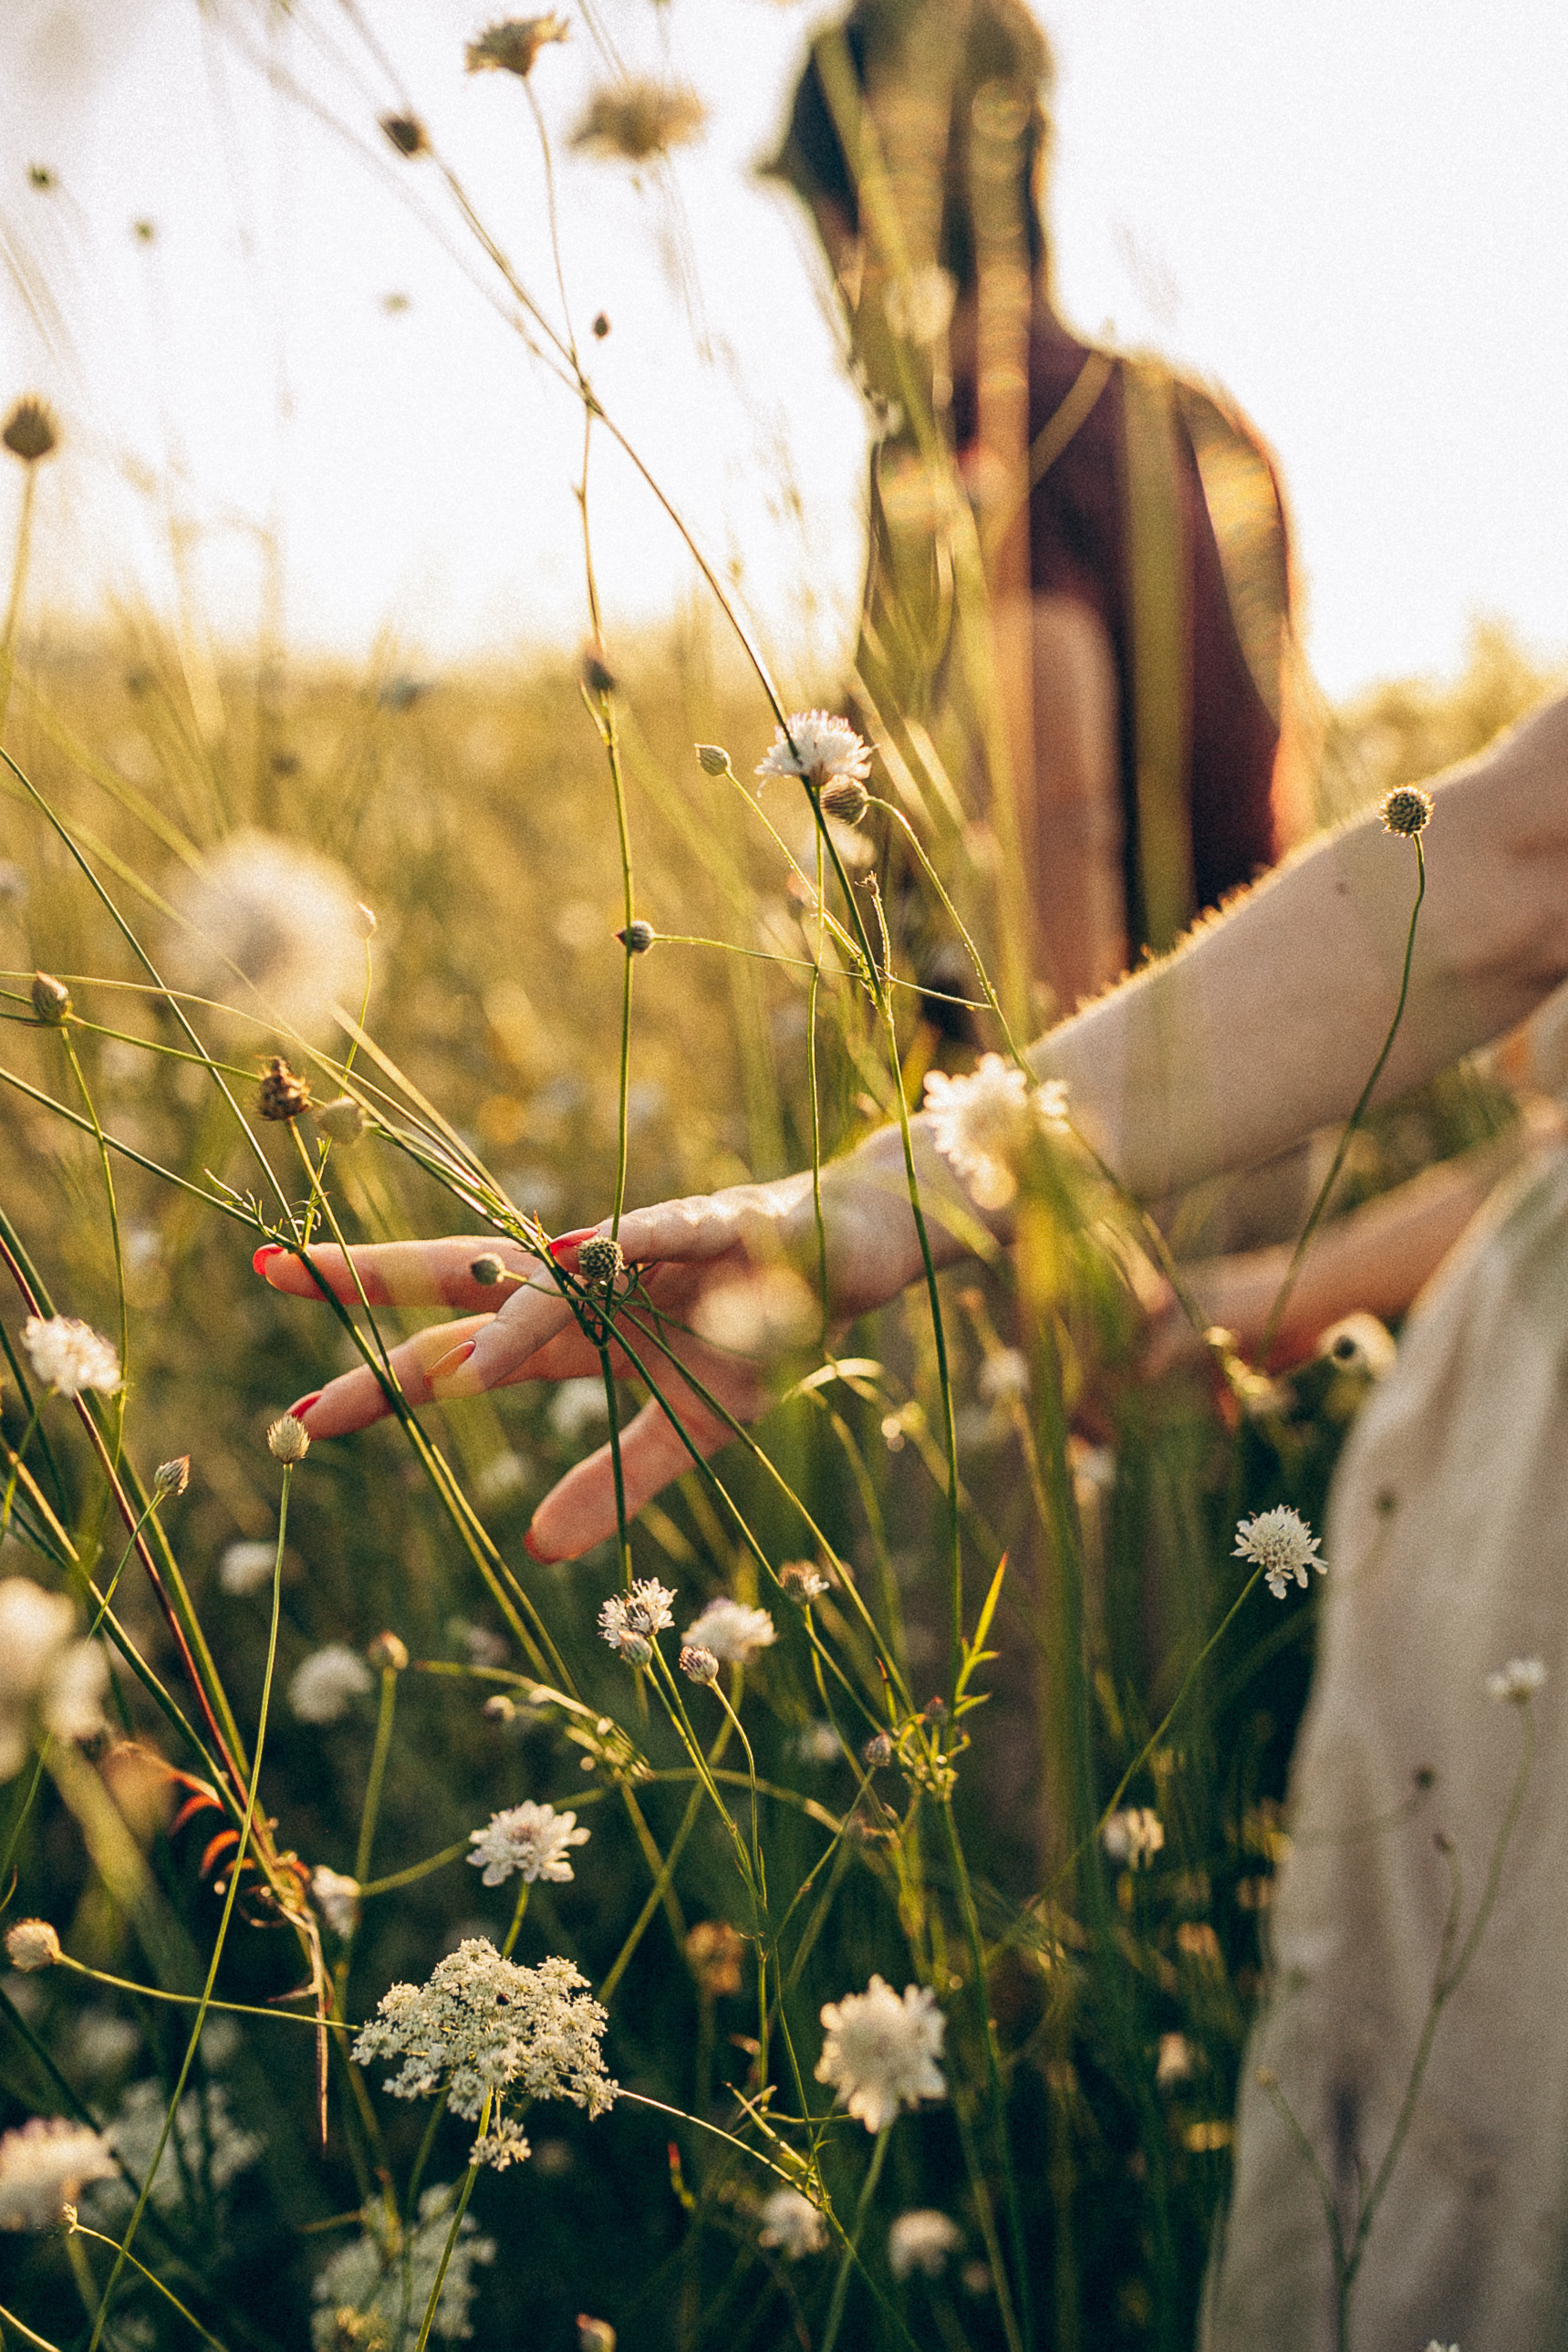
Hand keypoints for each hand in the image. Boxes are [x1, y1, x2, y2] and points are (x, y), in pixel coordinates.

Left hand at [254, 1140, 944, 1561]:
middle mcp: (591, 1277)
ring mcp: (650, 1245)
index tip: (296, 1418)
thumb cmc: (766, 1323)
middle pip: (468, 1279)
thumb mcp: (691, 1427)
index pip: (458, 1356)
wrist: (857, 1245)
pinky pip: (674, 1231)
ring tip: (468, 1371)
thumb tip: (532, 1550)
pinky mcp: (725, 1223)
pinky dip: (636, 1243)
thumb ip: (616, 1481)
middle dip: (374, 1278)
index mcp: (572, 1327)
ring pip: (566, 1271)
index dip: (381, 1383)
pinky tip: (590, 1251)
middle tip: (273, 1269)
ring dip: (518, 1312)